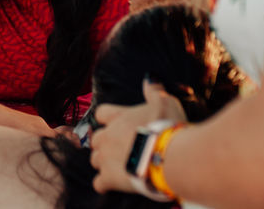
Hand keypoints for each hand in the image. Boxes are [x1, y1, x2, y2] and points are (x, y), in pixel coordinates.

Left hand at [90, 80, 186, 194]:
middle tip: (120, 149)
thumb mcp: (165, 103)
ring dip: (104, 163)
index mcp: (117, 117)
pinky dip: (104, 184)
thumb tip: (149, 78)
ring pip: (95, 160)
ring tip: (120, 167)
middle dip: (105, 144)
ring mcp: (106, 157)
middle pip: (95, 139)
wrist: (169, 156)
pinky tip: (112, 185)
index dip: (107, 120)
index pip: (101, 114)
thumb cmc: (168, 127)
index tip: (116, 125)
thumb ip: (154, 91)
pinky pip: (99, 183)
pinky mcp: (109, 178)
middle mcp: (107, 135)